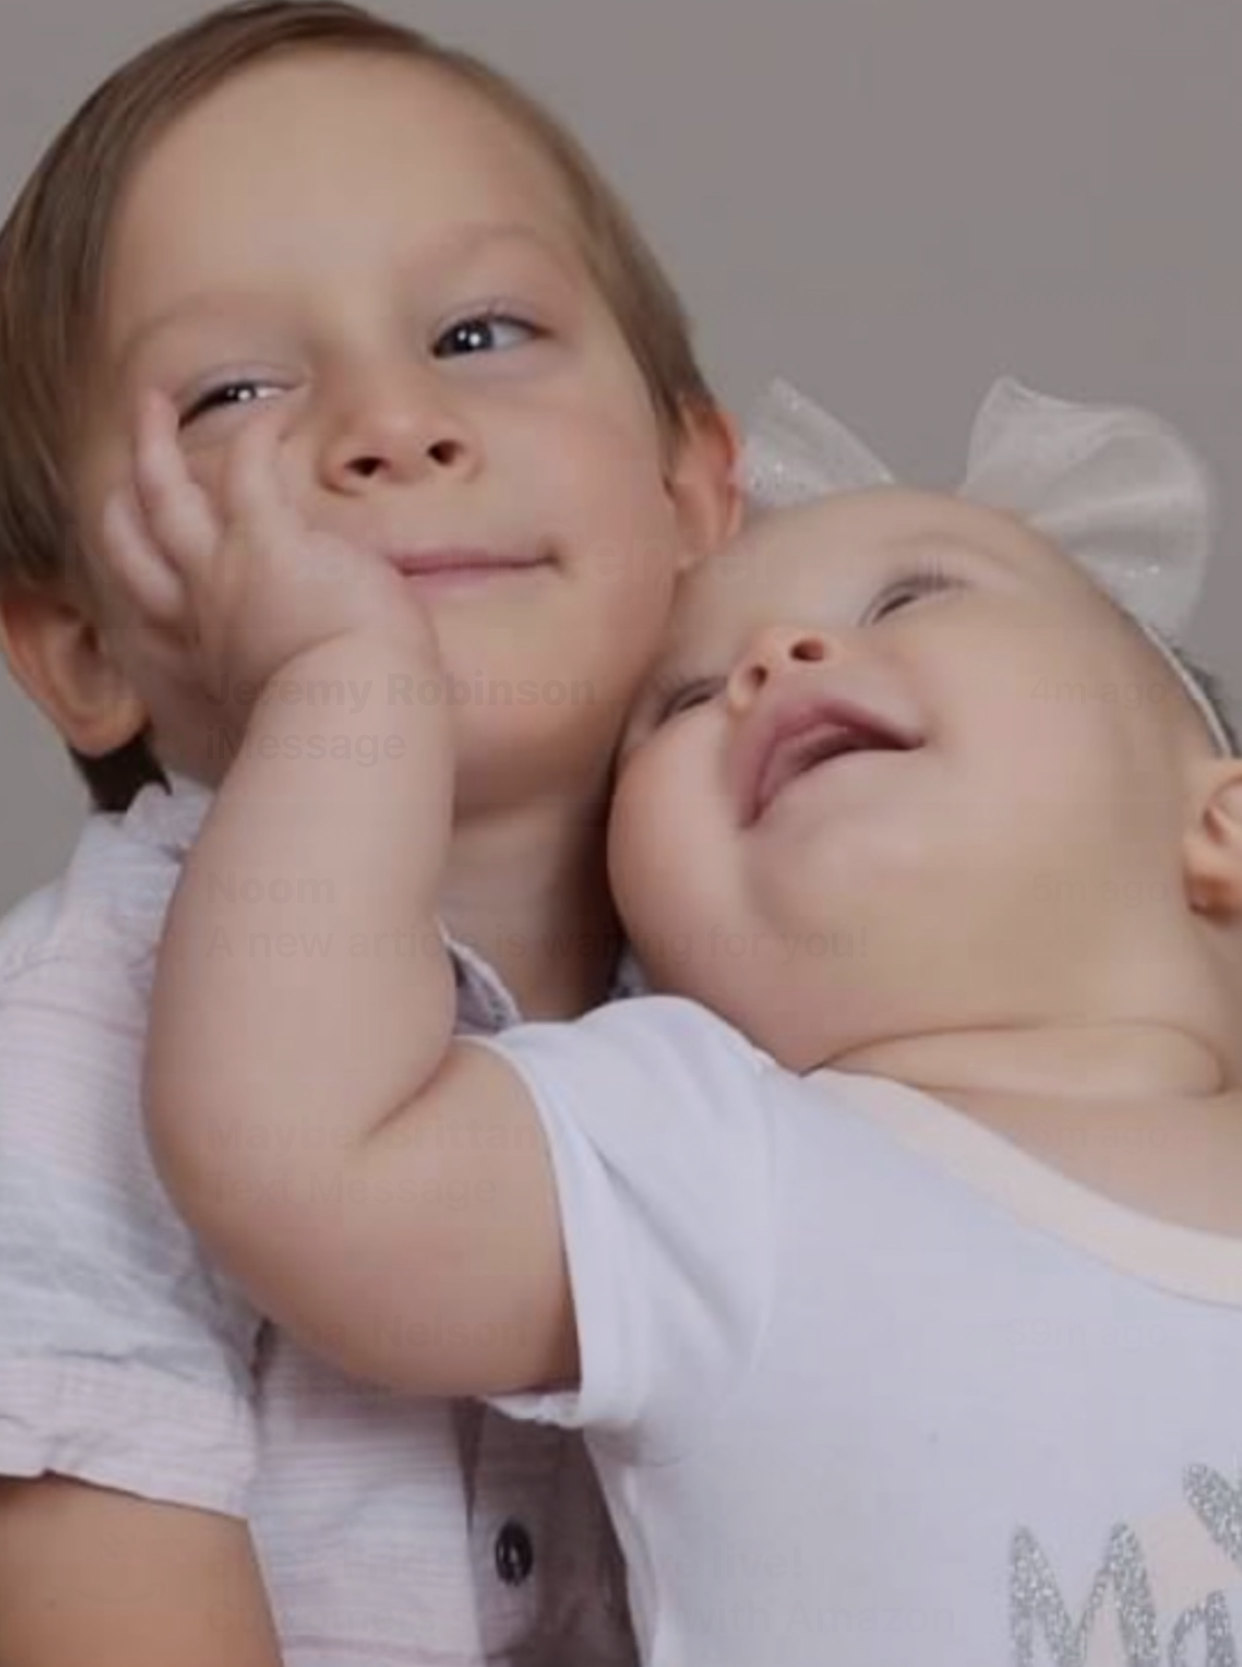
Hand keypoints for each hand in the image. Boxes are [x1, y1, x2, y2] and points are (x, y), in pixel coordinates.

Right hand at [99, 391, 438, 708]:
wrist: (351, 722)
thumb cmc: (345, 736)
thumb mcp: (301, 728)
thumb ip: (299, 711)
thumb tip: (333, 727)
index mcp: (213, 664)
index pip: (163, 620)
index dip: (151, 588)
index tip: (161, 575)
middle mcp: (203, 619)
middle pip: (134, 555)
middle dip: (123, 513)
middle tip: (119, 485)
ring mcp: (223, 574)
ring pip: (163, 497)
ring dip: (153, 446)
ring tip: (151, 404)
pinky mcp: (266, 540)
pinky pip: (247, 463)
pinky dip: (258, 428)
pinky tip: (279, 403)